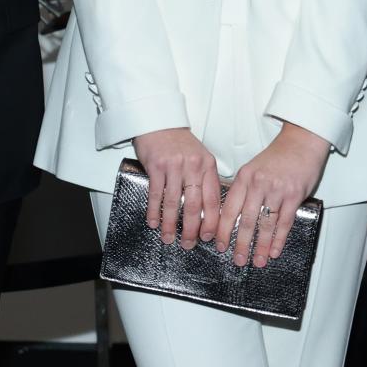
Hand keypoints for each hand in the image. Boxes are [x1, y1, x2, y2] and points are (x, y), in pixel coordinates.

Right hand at [132, 128, 220, 249]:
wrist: (159, 122)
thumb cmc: (179, 142)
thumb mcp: (199, 157)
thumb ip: (204, 180)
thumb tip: (207, 211)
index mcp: (207, 166)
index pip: (212, 199)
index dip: (211, 221)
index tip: (209, 237)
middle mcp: (192, 166)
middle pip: (194, 205)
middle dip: (191, 229)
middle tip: (188, 244)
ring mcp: (174, 166)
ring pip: (173, 203)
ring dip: (170, 224)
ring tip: (168, 238)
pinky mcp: (156, 166)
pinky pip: (156, 194)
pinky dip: (154, 211)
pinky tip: (154, 222)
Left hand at [218, 123, 329, 268]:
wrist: (302, 141)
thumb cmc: (278, 156)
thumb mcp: (253, 168)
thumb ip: (243, 189)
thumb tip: (231, 216)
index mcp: (244, 177)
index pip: (229, 208)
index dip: (222, 229)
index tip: (220, 244)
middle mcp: (258, 183)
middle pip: (246, 221)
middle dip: (240, 244)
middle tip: (237, 260)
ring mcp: (277, 190)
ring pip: (265, 225)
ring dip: (260, 246)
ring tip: (257, 261)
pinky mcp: (294, 195)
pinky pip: (284, 222)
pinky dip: (279, 239)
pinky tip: (274, 250)